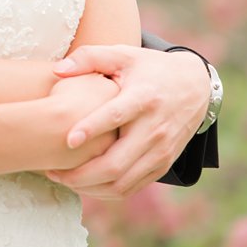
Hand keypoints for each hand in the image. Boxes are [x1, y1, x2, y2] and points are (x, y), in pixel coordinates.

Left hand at [42, 45, 208, 197]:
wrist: (194, 87)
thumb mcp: (124, 54)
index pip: (116, 116)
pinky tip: (84, 185)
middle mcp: (155, 128)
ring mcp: (160, 151)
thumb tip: (57, 69)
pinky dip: (106, 192)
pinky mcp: (163, 164)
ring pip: (122, 182)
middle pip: (116, 162)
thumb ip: (89, 57)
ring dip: (89, 187)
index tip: (67, 140)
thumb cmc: (149, 68)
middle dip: (80, 173)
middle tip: (51, 171)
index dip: (92, 129)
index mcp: (143, 98)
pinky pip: (132, 188)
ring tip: (63, 180)